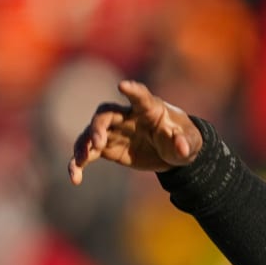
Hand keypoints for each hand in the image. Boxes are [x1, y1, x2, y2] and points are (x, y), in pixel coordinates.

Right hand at [68, 79, 203, 184]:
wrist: (172, 153)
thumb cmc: (183, 140)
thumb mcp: (190, 143)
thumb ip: (185, 143)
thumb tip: (182, 147)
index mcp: (149, 109)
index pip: (140, 97)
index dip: (132, 91)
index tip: (122, 86)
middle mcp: (127, 116)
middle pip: (106, 114)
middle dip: (98, 127)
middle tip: (98, 144)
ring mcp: (115, 131)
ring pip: (90, 133)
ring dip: (83, 146)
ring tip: (80, 162)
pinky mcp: (108, 148)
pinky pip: (88, 153)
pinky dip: (79, 164)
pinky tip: (75, 178)